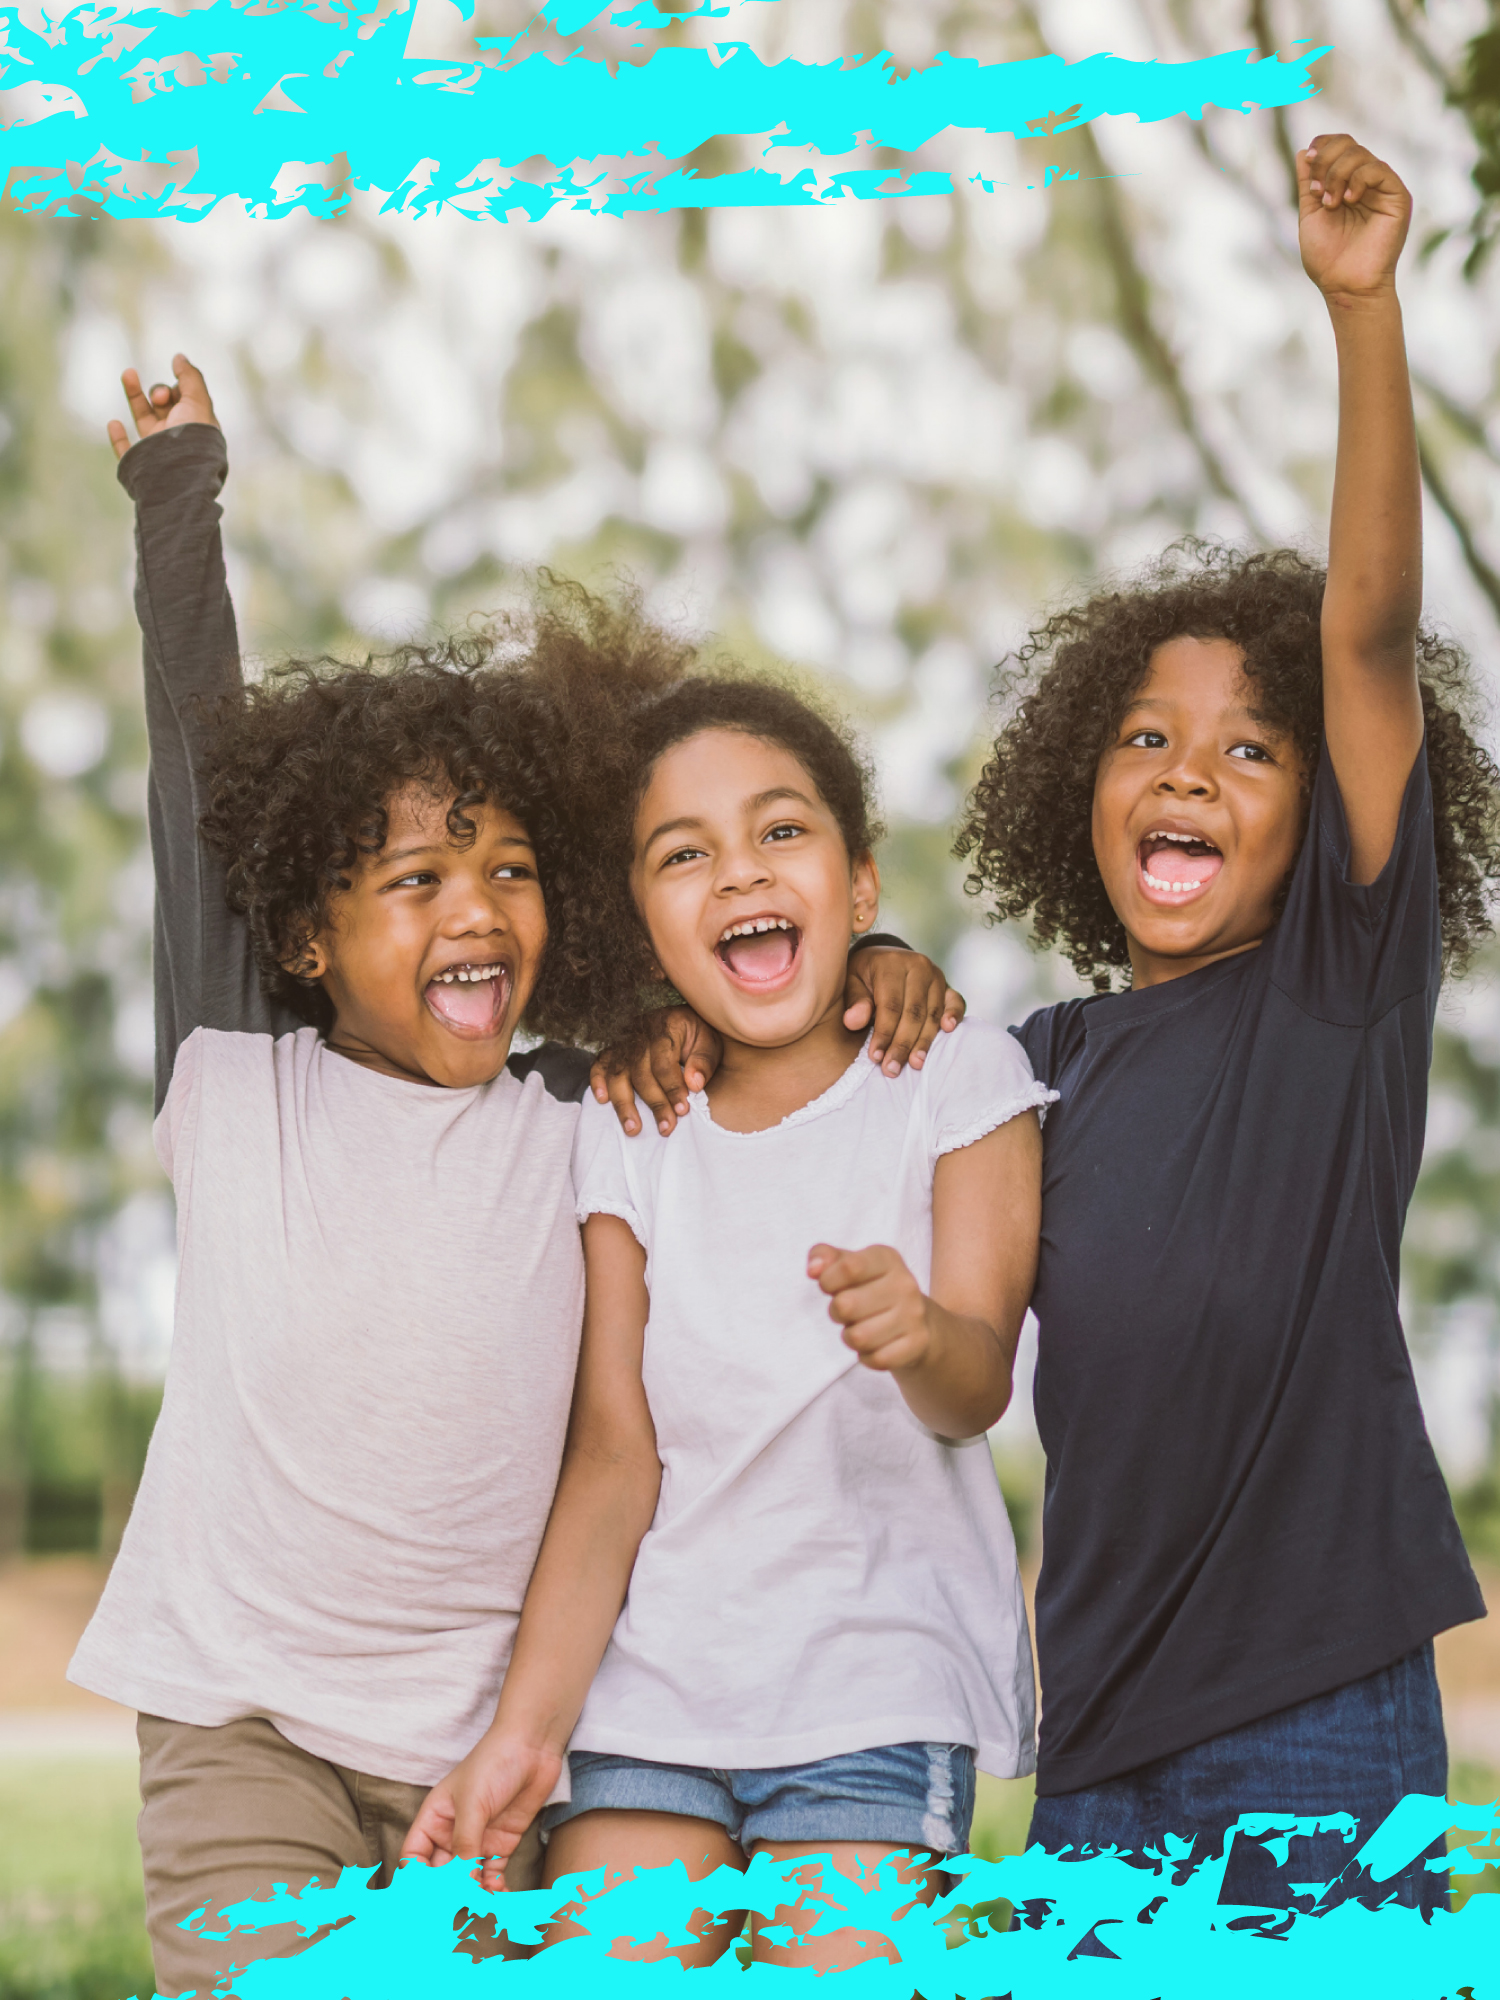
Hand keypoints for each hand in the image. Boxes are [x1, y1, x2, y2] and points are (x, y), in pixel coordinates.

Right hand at [107, 354, 219, 461]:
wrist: (179, 474)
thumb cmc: (193, 439)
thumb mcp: (198, 402)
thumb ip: (191, 378)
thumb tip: (179, 357)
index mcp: (196, 429)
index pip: (184, 400)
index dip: (177, 389)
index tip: (175, 392)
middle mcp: (178, 439)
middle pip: (164, 406)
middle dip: (160, 392)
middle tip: (162, 398)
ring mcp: (158, 452)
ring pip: (144, 419)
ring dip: (134, 395)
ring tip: (127, 373)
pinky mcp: (139, 464)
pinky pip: (125, 450)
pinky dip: (118, 437)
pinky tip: (114, 423)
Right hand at [400, 1731, 560, 1894]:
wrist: (533, 1746)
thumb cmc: (494, 1763)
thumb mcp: (473, 1803)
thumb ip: (465, 1846)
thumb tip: (462, 1886)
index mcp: (434, 1818)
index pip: (414, 1857)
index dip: (415, 1880)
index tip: (427, 1897)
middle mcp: (451, 1833)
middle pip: (439, 1875)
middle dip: (447, 1893)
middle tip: (458, 1907)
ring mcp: (477, 1841)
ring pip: (466, 1880)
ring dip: (472, 1895)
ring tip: (483, 1905)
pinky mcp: (500, 1845)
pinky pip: (491, 1877)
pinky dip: (494, 1890)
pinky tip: (500, 1896)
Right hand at [590, 1007, 723, 1136]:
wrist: (685, 1020)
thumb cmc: (699, 1035)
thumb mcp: (711, 1043)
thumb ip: (703, 1061)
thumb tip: (694, 1084)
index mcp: (666, 1026)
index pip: (664, 1063)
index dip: (672, 1088)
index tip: (682, 1110)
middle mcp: (640, 1033)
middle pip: (641, 1073)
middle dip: (655, 1103)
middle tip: (667, 1128)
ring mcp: (624, 1041)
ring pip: (618, 1074)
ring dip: (624, 1104)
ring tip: (633, 1129)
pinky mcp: (614, 1049)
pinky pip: (599, 1064)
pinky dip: (597, 1081)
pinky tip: (602, 1099)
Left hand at [808, 1242, 935, 1373]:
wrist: (918, 1321)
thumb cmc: (871, 1289)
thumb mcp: (848, 1264)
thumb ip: (824, 1257)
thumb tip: (813, 1269)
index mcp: (887, 1259)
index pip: (849, 1267)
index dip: (828, 1280)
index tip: (828, 1285)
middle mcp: (905, 1284)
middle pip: (846, 1305)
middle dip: (837, 1312)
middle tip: (848, 1311)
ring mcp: (914, 1315)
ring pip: (858, 1337)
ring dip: (851, 1337)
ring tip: (861, 1328)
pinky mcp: (917, 1343)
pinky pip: (876, 1359)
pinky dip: (868, 1356)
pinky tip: (876, 1345)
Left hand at [843, 948, 963, 1077]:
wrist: (882, 958)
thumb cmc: (863, 976)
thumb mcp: (850, 983)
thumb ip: (854, 1002)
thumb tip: (853, 1022)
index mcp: (891, 963)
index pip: (890, 1005)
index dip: (884, 1033)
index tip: (875, 1057)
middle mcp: (917, 966)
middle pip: (913, 1012)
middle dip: (902, 1044)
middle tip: (892, 1069)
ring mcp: (936, 975)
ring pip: (932, 1013)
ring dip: (924, 1041)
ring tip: (915, 1063)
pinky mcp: (947, 985)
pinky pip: (956, 1002)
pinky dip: (954, 1016)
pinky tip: (948, 1030)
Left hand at [1297, 135, 1409, 299]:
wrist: (1345, 286)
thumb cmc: (1327, 258)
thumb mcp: (1310, 213)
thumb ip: (1309, 182)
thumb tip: (1304, 150)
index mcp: (1347, 183)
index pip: (1339, 145)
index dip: (1323, 146)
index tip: (1309, 166)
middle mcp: (1366, 182)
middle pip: (1348, 144)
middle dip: (1326, 162)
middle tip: (1318, 191)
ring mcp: (1383, 188)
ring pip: (1360, 155)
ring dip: (1337, 175)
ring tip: (1331, 204)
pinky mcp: (1397, 197)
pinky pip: (1377, 169)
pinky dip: (1357, 180)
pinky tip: (1348, 201)